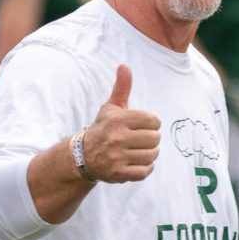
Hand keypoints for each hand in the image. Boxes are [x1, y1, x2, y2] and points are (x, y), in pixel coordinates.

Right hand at [82, 65, 160, 182]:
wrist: (83, 156)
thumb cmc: (103, 128)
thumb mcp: (110, 107)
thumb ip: (121, 88)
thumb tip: (124, 66)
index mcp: (117, 120)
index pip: (153, 120)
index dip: (152, 123)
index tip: (144, 125)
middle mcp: (116, 138)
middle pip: (155, 138)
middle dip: (152, 139)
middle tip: (142, 139)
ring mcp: (117, 157)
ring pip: (151, 155)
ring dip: (150, 154)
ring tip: (141, 150)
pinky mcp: (118, 174)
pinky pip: (145, 171)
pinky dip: (145, 168)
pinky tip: (138, 162)